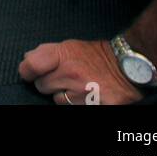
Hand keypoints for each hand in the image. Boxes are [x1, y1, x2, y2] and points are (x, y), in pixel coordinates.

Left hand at [19, 39, 142, 104]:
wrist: (130, 66)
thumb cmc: (97, 56)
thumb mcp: (70, 46)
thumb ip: (46, 52)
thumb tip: (26, 59)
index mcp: (64, 55)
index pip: (31, 66)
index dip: (27, 71)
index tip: (30, 72)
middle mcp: (72, 73)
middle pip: (42, 86)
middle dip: (50, 83)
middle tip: (65, 78)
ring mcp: (84, 92)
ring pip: (57, 100)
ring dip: (65, 96)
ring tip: (79, 87)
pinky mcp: (95, 106)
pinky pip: (74, 109)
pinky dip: (79, 104)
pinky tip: (88, 96)